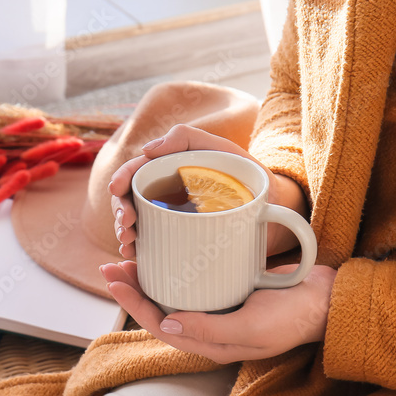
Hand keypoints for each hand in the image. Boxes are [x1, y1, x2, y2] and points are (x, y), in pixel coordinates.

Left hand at [100, 261, 336, 363]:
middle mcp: (209, 328)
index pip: (160, 325)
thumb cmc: (293, 318)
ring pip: (174, 295)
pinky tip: (166, 252)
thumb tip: (166, 324)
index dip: (134, 304)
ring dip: (150, 278)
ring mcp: (219, 309)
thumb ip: (210, 329)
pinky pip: (193, 281)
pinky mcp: (229, 290)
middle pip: (160, 310)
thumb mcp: (252, 328)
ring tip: (129, 257)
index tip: (115, 279)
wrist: (327, 300)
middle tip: (112, 265)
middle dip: (133, 289)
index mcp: (210, 343)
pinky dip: (175, 268)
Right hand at [108, 124, 307, 259]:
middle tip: (126, 228)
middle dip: (121, 213)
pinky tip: (135, 256)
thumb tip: (147, 150)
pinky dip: (139, 250)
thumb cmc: (250, 177)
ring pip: (137, 224)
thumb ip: (188, 139)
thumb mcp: (225, 150)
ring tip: (129, 244)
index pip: (137, 172)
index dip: (122, 179)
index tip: (118, 190)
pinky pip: (152, 245)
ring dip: (124, 233)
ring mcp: (170, 218)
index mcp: (171, 171)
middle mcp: (165, 194)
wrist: (277, 212)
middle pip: (131, 200)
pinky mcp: (178, 240)